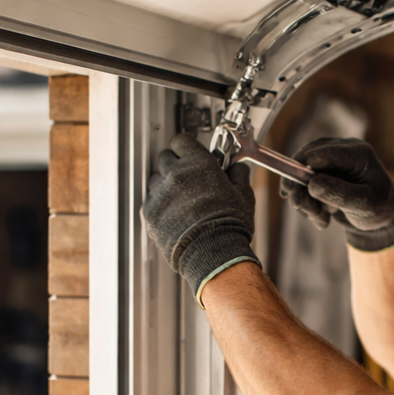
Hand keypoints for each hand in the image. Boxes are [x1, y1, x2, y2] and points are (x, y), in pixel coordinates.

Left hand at [142, 133, 259, 301]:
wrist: (212, 254)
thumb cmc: (229, 226)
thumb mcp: (244, 195)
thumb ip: (237, 175)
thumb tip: (236, 168)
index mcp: (198, 163)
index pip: (181, 140)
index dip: (185, 147)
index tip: (189, 154)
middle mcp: (175, 174)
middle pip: (165, 158)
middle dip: (174, 166)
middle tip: (187, 180)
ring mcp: (159, 193)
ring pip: (155, 180)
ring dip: (164, 186)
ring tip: (180, 202)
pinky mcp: (149, 212)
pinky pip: (150, 202)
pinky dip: (158, 206)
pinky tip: (173, 216)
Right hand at [280, 138, 393, 251]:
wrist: (380, 221)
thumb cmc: (378, 211)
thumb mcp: (364, 205)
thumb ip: (339, 193)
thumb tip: (312, 184)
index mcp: (357, 152)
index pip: (319, 152)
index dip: (300, 171)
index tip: (296, 196)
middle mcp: (343, 150)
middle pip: (305, 159)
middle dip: (300, 188)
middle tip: (305, 211)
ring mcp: (332, 159)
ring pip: (301, 172)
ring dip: (304, 199)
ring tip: (320, 220)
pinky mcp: (324, 172)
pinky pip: (303, 183)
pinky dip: (307, 201)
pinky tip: (320, 216)